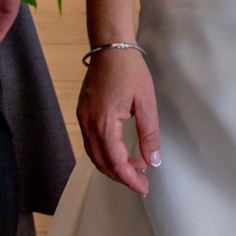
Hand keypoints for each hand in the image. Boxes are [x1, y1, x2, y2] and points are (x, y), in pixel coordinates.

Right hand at [77, 46, 160, 194]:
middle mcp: (88, 124)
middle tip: (141, 180)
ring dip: (112, 165)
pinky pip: (90, 142)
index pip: (115, 162)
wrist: (111, 46)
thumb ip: (149, 135)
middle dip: (121, 175)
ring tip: (135, 165)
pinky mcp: (83, 113)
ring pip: (94, 154)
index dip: (129, 179)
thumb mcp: (146, 103)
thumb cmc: (130, 71)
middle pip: (101, 163)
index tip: (143, 188)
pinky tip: (120, 150)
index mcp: (104, 123)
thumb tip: (152, 161)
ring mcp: (83, 118)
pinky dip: (104, 152)